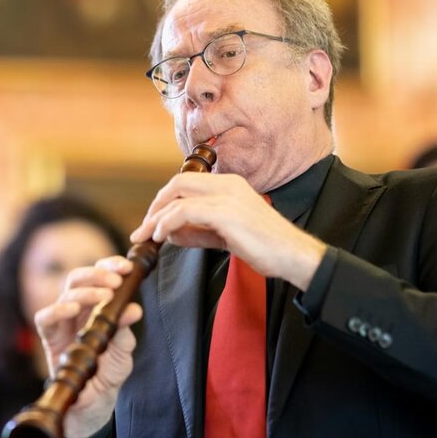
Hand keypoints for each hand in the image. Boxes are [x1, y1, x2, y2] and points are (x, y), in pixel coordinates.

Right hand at [33, 256, 142, 437]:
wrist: (92, 407)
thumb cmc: (106, 375)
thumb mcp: (122, 352)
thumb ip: (125, 330)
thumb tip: (135, 309)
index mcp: (96, 308)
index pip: (99, 277)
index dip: (109, 266)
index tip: (126, 267)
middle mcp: (77, 311)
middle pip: (78, 277)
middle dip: (97, 273)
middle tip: (115, 280)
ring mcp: (62, 324)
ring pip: (65, 292)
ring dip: (85, 290)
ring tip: (104, 295)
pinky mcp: (49, 340)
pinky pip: (45, 318)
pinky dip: (58, 310)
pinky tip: (72, 308)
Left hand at [129, 172, 325, 289]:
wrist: (292, 255)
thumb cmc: (265, 247)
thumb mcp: (225, 236)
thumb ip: (197, 232)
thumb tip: (168, 235)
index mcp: (230, 184)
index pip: (187, 182)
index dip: (166, 200)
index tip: (153, 221)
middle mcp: (228, 184)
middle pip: (178, 182)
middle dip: (156, 205)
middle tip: (144, 228)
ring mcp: (227, 196)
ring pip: (178, 196)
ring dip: (156, 217)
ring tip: (146, 237)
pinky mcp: (226, 213)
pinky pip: (184, 212)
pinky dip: (167, 223)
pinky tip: (161, 237)